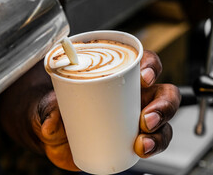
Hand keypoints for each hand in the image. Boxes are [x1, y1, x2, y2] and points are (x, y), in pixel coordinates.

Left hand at [0, 50, 180, 170]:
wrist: (52, 136)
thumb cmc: (55, 110)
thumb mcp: (48, 105)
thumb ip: (48, 109)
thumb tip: (53, 120)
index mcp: (117, 75)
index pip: (143, 62)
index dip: (150, 66)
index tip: (143, 76)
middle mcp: (133, 93)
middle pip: (164, 92)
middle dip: (163, 105)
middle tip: (145, 118)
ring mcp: (136, 116)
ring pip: (164, 120)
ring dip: (160, 131)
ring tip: (141, 142)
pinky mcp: (134, 138)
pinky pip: (155, 141)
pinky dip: (154, 146)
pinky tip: (141, 150)